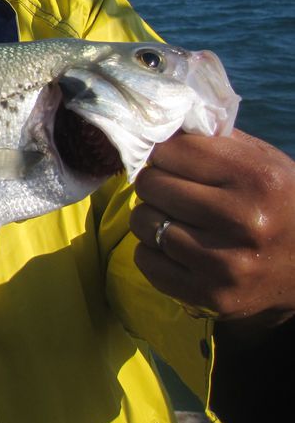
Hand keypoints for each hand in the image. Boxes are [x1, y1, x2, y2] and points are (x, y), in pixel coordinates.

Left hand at [131, 130, 294, 329]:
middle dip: (155, 183)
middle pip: (151, 184)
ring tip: (174, 218)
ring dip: (151, 217)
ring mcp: (226, 263)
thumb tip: (156, 126)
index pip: (170, 150)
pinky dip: (152, 251)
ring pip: (143, 222)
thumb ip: (211, 141)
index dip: (165, 153)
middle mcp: (243, 220)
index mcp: (256, 178)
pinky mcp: (211, 296)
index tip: (172, 160)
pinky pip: (146, 260)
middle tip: (171, 190)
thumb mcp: (262, 162)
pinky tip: (176, 247)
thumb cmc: (280, 203)